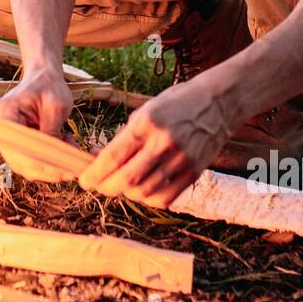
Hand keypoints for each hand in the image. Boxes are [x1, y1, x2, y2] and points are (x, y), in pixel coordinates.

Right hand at [0, 65, 76, 181]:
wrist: (45, 78)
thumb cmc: (50, 86)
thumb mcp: (56, 105)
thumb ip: (52, 131)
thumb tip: (53, 159)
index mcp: (5, 115)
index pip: (16, 148)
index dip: (36, 163)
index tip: (59, 170)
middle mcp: (2, 129)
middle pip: (19, 161)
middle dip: (45, 170)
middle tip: (69, 172)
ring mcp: (9, 138)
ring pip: (26, 166)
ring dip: (49, 169)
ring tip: (71, 158)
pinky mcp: (19, 143)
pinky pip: (32, 161)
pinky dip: (50, 163)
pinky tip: (66, 150)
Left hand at [78, 76, 233, 206]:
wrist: (217, 102)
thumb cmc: (176, 103)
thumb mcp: (146, 110)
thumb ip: (126, 136)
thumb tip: (100, 160)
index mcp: (147, 123)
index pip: (114, 156)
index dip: (95, 173)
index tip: (85, 180)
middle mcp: (164, 142)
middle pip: (127, 179)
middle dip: (106, 187)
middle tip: (99, 185)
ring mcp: (181, 159)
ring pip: (144, 192)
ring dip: (126, 193)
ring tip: (121, 185)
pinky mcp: (194, 172)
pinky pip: (165, 198)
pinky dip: (148, 198)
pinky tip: (143, 189)